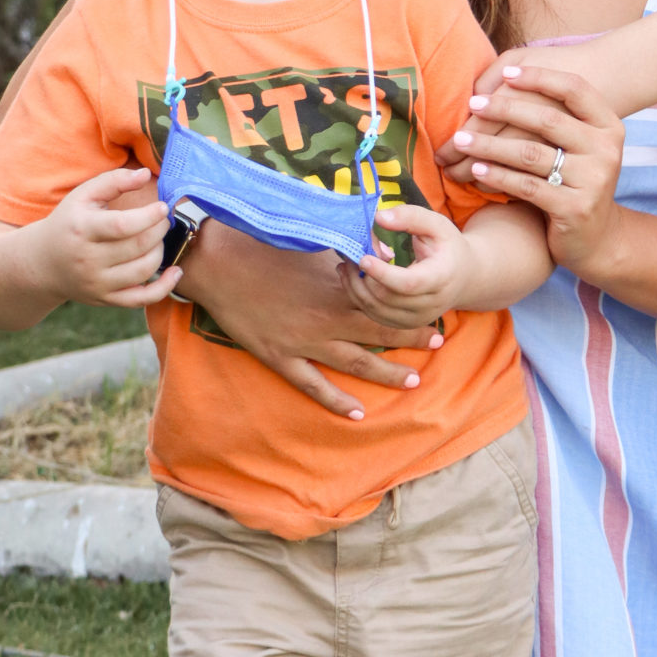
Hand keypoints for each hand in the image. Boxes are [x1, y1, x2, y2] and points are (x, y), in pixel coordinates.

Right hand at [27, 167, 182, 310]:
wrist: (43, 263)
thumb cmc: (70, 222)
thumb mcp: (83, 196)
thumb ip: (114, 181)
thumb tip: (145, 174)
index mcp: (82, 229)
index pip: (122, 225)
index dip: (149, 216)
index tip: (162, 207)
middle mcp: (88, 259)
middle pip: (137, 247)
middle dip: (160, 231)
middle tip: (164, 220)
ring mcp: (97, 283)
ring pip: (143, 270)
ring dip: (161, 252)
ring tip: (158, 239)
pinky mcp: (106, 299)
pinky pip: (142, 299)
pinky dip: (165, 287)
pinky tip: (176, 272)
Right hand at [178, 222, 442, 421]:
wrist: (219, 263)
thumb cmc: (263, 246)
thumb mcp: (312, 243)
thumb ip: (345, 252)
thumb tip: (377, 251)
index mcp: (336, 289)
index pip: (385, 304)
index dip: (412, 311)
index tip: (434, 311)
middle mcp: (327, 319)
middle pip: (379, 334)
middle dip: (411, 340)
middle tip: (438, 345)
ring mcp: (304, 343)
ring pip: (355, 363)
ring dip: (386, 374)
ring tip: (414, 381)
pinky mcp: (280, 357)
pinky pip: (314, 386)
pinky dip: (337, 401)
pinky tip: (359, 413)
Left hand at [352, 204, 481, 326]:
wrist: (464, 277)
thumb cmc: (448, 247)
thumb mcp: (437, 224)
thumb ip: (410, 217)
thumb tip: (379, 217)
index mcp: (442, 278)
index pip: (409, 284)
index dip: (382, 273)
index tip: (363, 258)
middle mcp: (432, 304)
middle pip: (387, 298)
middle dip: (362, 277)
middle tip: (349, 255)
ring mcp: (418, 318)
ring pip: (376, 310)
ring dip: (356, 288)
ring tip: (347, 265)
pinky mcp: (406, 324)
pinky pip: (375, 316)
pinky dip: (359, 298)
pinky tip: (353, 279)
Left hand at [448, 68, 625, 279]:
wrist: (598, 238)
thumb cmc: (574, 181)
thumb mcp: (576, 145)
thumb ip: (552, 114)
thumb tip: (504, 78)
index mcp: (608, 126)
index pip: (575, 88)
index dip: (540, 77)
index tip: (507, 74)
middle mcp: (606, 150)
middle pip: (548, 120)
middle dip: (504, 109)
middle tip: (473, 105)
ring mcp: (593, 180)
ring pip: (531, 154)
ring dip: (490, 145)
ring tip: (462, 141)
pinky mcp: (575, 208)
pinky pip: (526, 186)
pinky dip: (497, 176)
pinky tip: (476, 169)